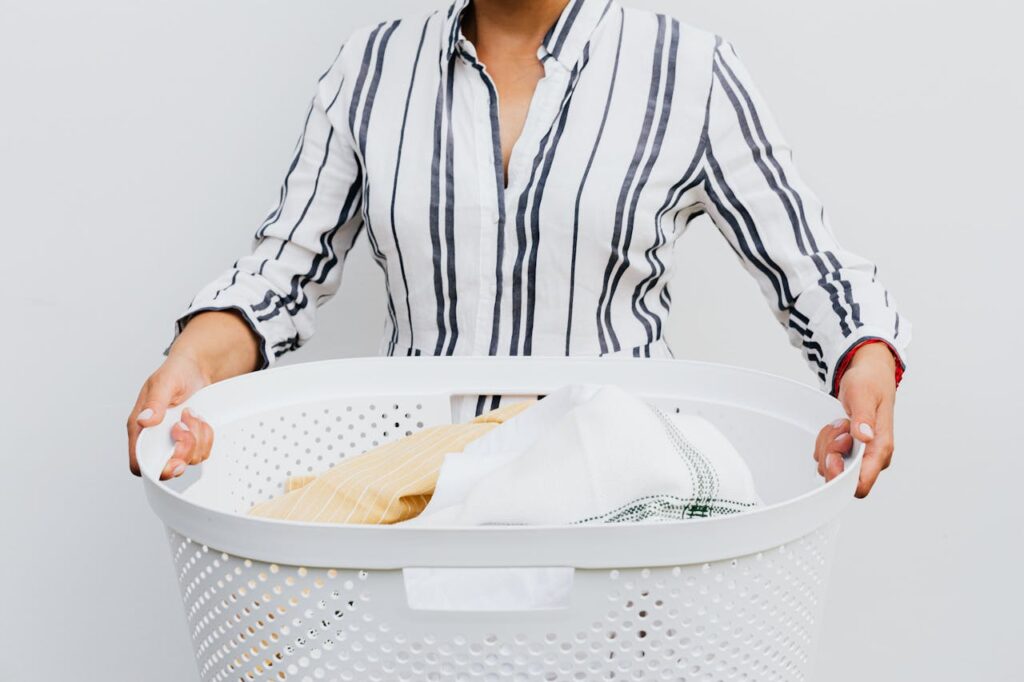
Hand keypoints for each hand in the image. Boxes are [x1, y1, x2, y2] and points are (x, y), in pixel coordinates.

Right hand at [127, 353, 214, 479]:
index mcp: (140, 429)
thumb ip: (154, 403)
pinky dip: (207, 436)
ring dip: (197, 437)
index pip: (140, 463)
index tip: (174, 459)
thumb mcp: (164, 383)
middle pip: (168, 467)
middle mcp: (156, 438)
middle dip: (183, 449)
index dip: (155, 469)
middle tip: (184, 425)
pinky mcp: (192, 440)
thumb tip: (144, 421)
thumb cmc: (175, 373)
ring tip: (192, 414)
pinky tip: (201, 419)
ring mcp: (175, 441)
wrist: (197, 369)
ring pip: (189, 459)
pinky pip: (203, 451)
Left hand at [812, 342, 897, 496]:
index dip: (841, 475)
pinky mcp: (850, 451)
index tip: (833, 454)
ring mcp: (860, 456)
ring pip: (831, 467)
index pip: (861, 484)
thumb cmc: (870, 383)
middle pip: (840, 477)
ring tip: (840, 423)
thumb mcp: (863, 395)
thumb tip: (865, 437)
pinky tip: (836, 427)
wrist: (870, 374)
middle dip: (830, 453)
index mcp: (881, 447)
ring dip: (827, 444)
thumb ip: (863, 417)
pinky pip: (827, 457)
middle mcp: (873, 457)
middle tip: (838, 427)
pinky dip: (825, 442)